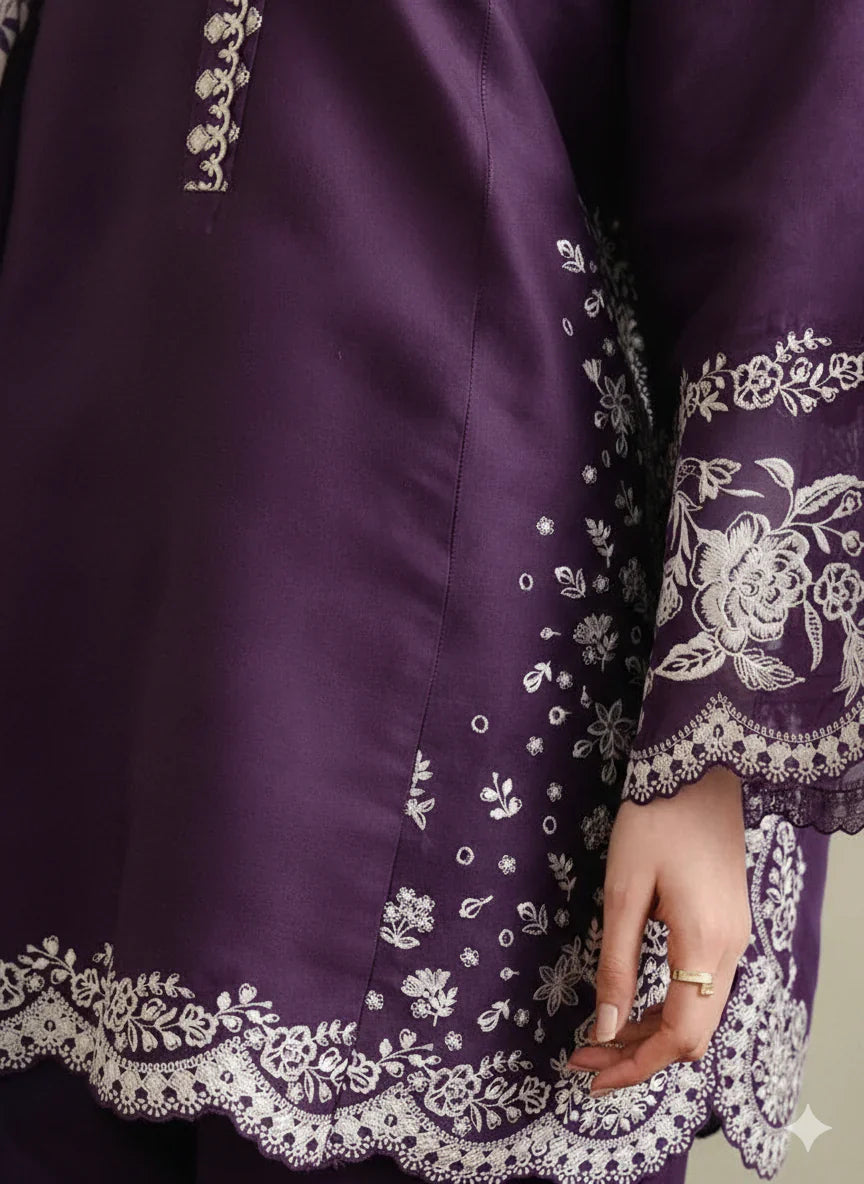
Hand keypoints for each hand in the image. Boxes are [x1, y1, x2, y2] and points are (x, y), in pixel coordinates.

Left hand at [567, 765, 751, 1094]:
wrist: (698, 771)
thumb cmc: (654, 821)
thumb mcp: (623, 891)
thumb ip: (616, 963)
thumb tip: (606, 1027)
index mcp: (703, 943)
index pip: (677, 1035)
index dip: (634, 1063)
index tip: (589, 1072)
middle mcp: (730, 951)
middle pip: (692, 1035)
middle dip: (639, 1055)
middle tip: (585, 1057)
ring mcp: (735, 939)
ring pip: (699, 1014)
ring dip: (652, 1033)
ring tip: (600, 1035)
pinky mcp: (729, 926)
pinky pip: (703, 988)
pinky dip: (669, 1006)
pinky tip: (634, 1003)